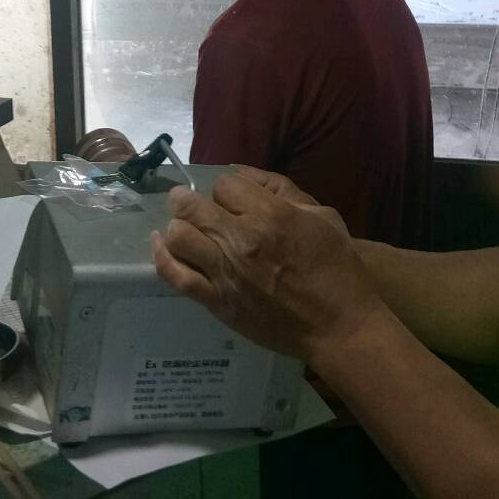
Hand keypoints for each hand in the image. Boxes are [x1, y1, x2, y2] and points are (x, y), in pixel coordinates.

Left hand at [152, 171, 381, 363]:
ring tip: (185, 228)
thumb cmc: (337, 268)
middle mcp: (242, 240)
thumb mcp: (323, 215)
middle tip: (188, 203)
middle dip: (186, 200)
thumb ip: (282, 189)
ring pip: (178, 237)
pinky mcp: (218, 301)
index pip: (224, 185)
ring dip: (177, 226)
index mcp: (271, 215)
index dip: (228, 190)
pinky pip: (176, 276)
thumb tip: (240, 173)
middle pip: (191, 207)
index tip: (234, 201)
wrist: (338, 325)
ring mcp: (226, 273)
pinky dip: (161, 257)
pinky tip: (160, 245)